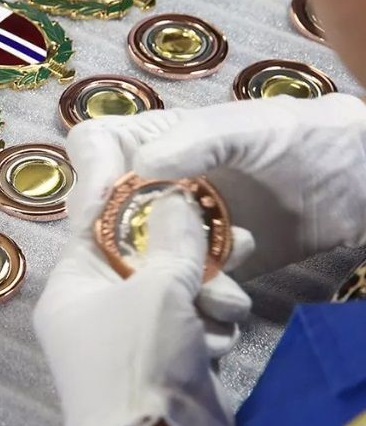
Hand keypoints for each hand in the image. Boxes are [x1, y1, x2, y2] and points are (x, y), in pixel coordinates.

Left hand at [35, 196, 241, 425]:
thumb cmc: (137, 361)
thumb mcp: (155, 288)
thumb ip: (170, 238)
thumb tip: (172, 198)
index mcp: (71, 287)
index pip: (98, 227)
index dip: (136, 203)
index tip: (173, 184)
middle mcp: (96, 310)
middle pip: (149, 257)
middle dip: (194, 253)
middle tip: (234, 241)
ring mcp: (133, 337)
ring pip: (181, 291)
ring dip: (210, 296)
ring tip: (222, 306)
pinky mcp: (168, 360)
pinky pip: (196, 326)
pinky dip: (211, 331)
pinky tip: (213, 343)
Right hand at [69, 95, 365, 273]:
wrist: (361, 184)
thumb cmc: (308, 138)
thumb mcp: (253, 128)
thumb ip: (197, 141)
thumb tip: (141, 165)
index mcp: (159, 139)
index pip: (95, 146)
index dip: (86, 175)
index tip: (98, 210)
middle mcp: (157, 183)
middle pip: (103, 210)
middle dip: (120, 240)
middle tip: (148, 259)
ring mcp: (177, 226)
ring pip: (137, 256)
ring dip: (161, 276)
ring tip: (205, 281)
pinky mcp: (205, 263)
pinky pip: (180, 285)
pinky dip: (198, 297)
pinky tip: (229, 296)